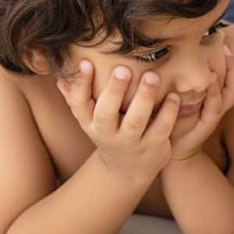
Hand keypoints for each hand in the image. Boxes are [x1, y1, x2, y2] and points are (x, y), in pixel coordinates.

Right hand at [57, 61, 179, 182]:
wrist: (127, 170)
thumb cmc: (109, 133)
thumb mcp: (90, 120)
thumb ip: (77, 98)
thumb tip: (60, 74)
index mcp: (90, 123)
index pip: (79, 104)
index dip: (80, 85)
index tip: (86, 63)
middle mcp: (107, 134)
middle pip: (106, 114)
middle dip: (114, 91)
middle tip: (123, 69)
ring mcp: (131, 142)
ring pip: (135, 122)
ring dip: (144, 98)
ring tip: (152, 76)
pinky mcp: (153, 147)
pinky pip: (161, 129)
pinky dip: (168, 113)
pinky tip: (174, 96)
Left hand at [170, 44, 233, 160]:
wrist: (170, 149)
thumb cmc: (173, 118)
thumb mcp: (177, 93)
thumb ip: (178, 74)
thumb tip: (168, 47)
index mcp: (214, 93)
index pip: (228, 70)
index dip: (231, 52)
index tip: (227, 32)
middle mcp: (218, 101)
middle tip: (229, 38)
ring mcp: (214, 113)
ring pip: (231, 90)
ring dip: (231, 71)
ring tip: (227, 52)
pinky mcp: (206, 124)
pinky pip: (215, 107)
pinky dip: (214, 93)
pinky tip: (210, 79)